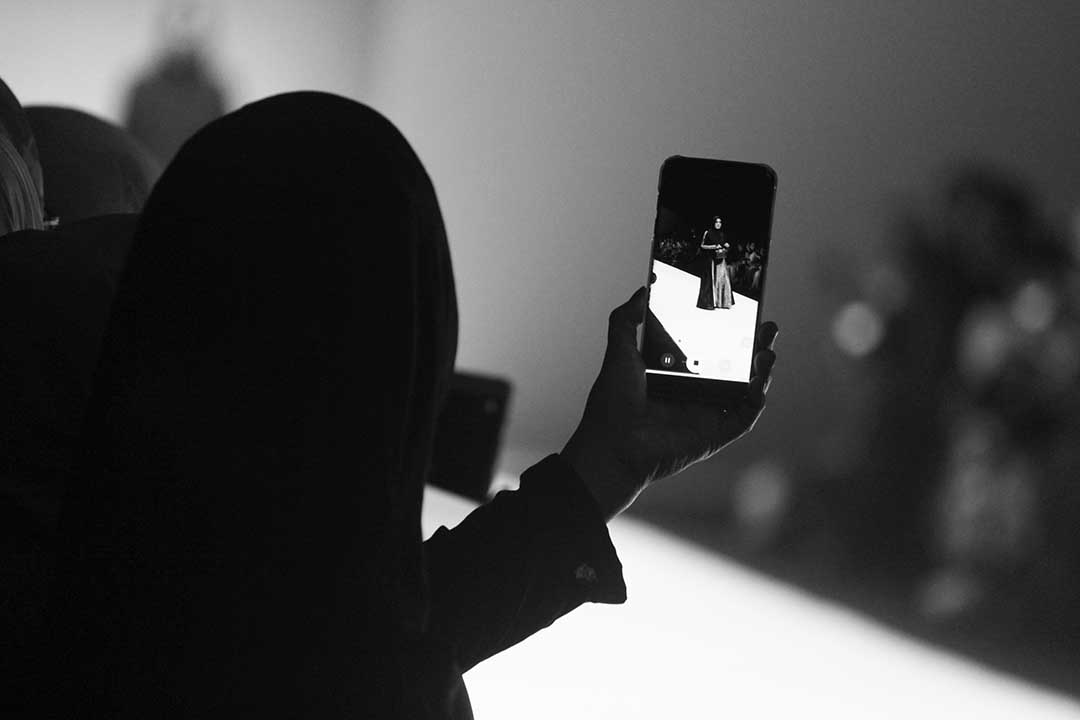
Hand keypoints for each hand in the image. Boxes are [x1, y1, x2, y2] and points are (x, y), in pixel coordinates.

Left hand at [561, 287, 777, 519]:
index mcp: (677, 373)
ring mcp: (708, 413)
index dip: (730, 331)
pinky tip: (759, 383)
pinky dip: (756, 400)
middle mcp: (696, 392)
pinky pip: (744, 417)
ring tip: (767, 350)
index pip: (711, 347)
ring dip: (762, 371)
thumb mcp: (619, 351)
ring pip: (746, 390)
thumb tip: (642, 290)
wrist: (613, 443)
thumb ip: (626, 319)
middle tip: (767, 326)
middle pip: (736, 366)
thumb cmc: (612, 402)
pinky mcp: (715, 434)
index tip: (742, 312)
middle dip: (755, 346)